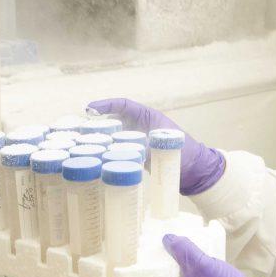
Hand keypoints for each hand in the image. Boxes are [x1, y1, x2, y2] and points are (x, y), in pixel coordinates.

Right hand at [86, 98, 224, 194]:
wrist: (196, 171)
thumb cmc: (186, 153)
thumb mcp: (166, 146)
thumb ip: (148, 147)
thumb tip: (131, 152)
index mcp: (148, 116)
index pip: (123, 105)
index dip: (106, 105)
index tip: (90, 109)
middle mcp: (140, 126)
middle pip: (114, 120)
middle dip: (97, 124)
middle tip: (79, 130)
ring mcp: (138, 141)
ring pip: (114, 137)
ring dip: (100, 140)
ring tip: (81, 144)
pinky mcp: (137, 155)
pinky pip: (119, 151)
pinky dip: (108, 153)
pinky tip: (95, 159)